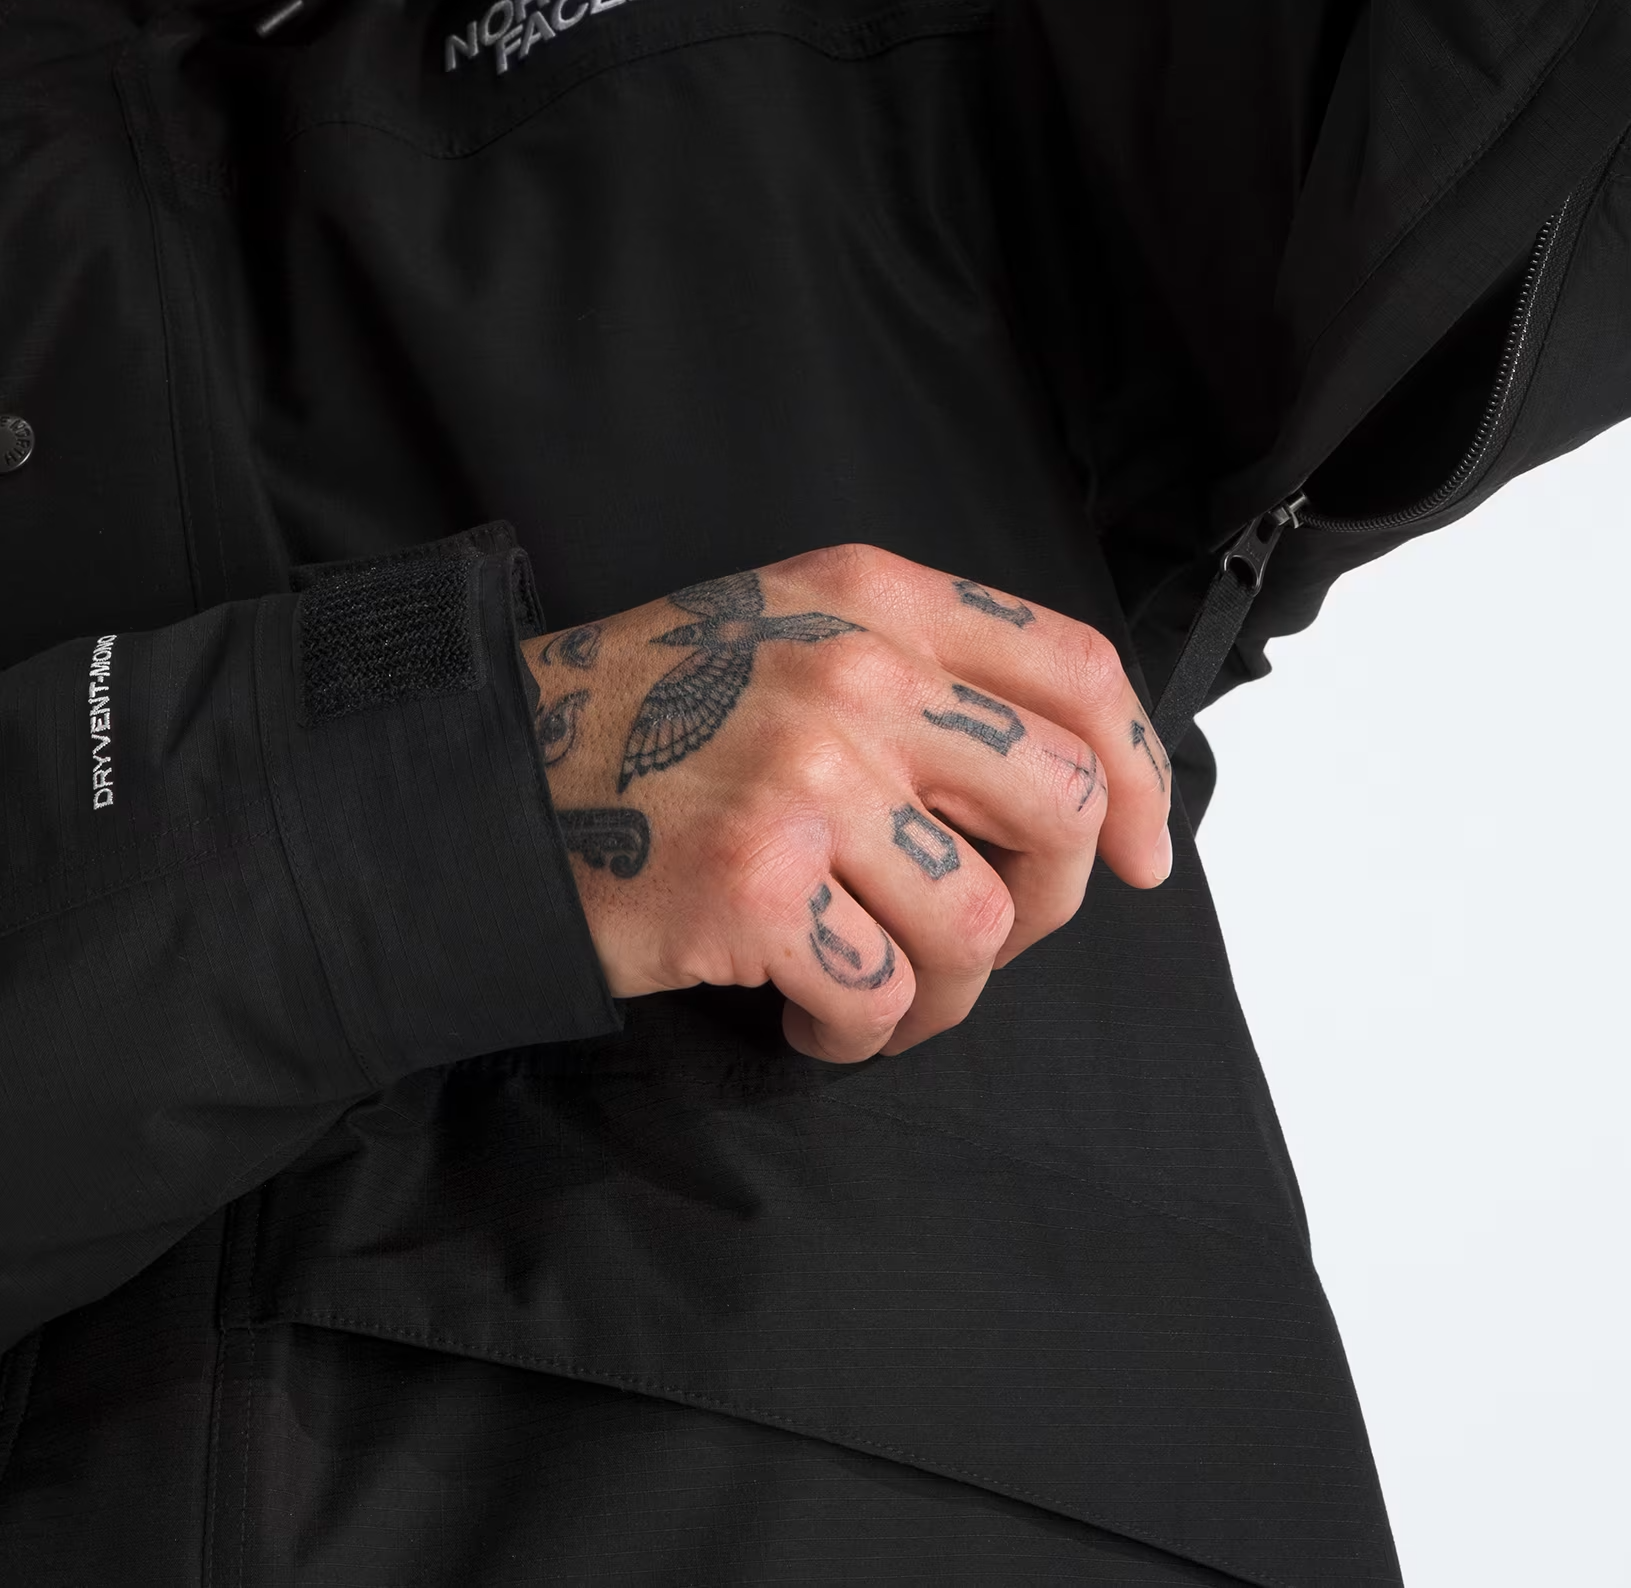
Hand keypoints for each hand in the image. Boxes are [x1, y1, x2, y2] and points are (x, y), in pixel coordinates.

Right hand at [522, 544, 1173, 1063]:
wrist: (485, 776)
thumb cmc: (647, 721)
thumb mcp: (788, 631)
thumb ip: (923, 675)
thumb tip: (1090, 796)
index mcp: (876, 596)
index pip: (1076, 668)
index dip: (1140, 770)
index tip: (1146, 852)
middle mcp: (857, 670)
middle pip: (1062, 802)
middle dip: (1048, 898)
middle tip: (974, 934)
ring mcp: (809, 773)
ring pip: (982, 920)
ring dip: (944, 991)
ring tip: (875, 992)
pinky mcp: (756, 882)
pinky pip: (880, 995)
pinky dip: (856, 1034)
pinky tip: (802, 1013)